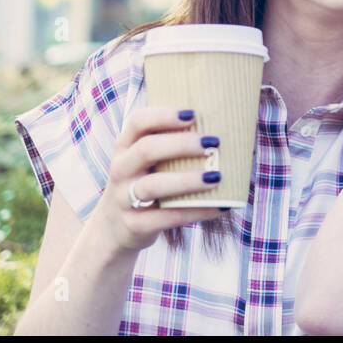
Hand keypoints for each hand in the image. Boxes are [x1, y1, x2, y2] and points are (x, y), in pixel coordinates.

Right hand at [91, 107, 229, 252]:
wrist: (114, 228)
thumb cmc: (145, 182)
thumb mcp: (146, 161)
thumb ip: (172, 145)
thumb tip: (228, 128)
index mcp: (126, 146)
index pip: (138, 121)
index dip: (164, 115)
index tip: (193, 114)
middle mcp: (121, 169)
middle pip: (147, 149)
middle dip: (181, 144)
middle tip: (213, 143)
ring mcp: (123, 198)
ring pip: (152, 185)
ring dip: (188, 180)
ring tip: (217, 177)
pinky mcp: (134, 224)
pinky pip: (166, 217)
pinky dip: (195, 212)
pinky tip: (220, 207)